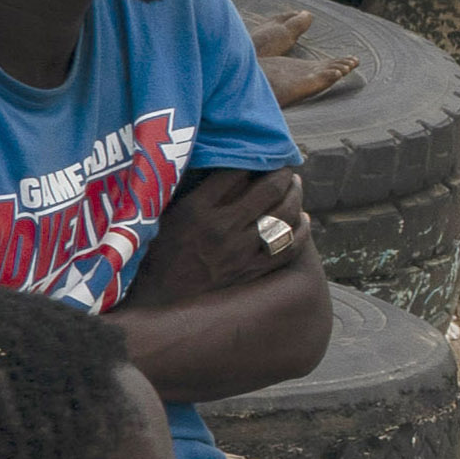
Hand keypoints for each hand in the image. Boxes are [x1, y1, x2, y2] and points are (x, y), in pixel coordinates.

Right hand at [134, 166, 307, 307]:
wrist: (158, 302)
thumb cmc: (157, 255)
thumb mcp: (164, 216)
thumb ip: (191, 192)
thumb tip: (220, 165)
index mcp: (197, 210)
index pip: (235, 172)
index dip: (251, 160)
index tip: (256, 156)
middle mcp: (222, 229)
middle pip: (267, 191)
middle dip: (281, 174)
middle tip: (285, 168)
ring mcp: (241, 252)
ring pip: (283, 216)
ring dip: (295, 196)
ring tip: (294, 186)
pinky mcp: (252, 272)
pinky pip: (288, 247)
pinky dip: (301, 231)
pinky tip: (302, 220)